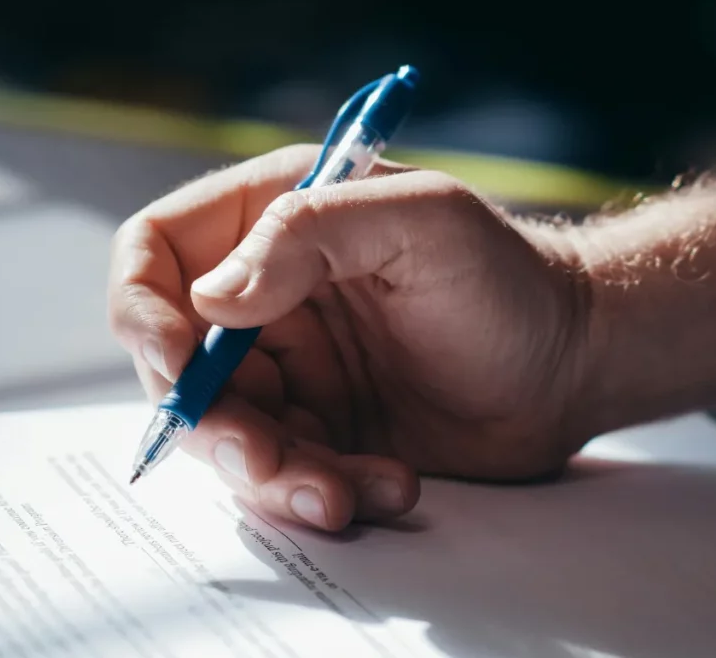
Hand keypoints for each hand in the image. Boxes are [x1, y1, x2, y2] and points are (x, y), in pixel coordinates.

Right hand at [108, 145, 591, 530]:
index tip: (179, 367)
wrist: (571, 363)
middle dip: (212, 423)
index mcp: (279, 220)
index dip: (144, 310)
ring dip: (271, 475)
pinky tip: (390, 484)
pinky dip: (323, 491)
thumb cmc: (508, 278)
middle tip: (264, 460)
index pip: (159, 251)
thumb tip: (211, 298)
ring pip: (228, 432)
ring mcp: (296, 367)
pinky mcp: (325, 428)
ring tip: (340, 494)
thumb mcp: (422, 224)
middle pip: (179, 362)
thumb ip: (310, 233)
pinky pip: (286, 472)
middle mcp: (272, 294)